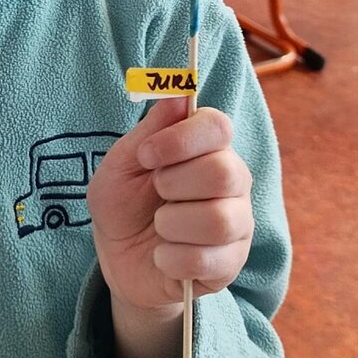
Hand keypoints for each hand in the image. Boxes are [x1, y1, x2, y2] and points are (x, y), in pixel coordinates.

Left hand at [86, 99, 253, 317]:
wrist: (120, 261)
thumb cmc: (124, 205)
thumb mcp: (123, 164)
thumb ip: (150, 130)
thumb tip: (179, 94)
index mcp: (208, 148)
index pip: (218, 126)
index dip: (181, 139)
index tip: (147, 154)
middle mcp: (233, 182)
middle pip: (223, 172)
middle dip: (173, 184)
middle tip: (155, 192)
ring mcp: (237, 224)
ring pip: (218, 219)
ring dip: (171, 224)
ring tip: (159, 227)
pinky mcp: (231, 263)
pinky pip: (207, 260)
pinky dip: (171, 259)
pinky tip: (163, 256)